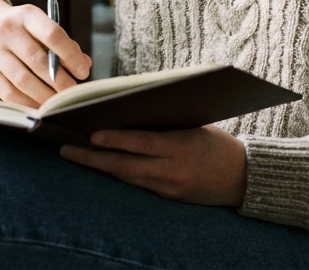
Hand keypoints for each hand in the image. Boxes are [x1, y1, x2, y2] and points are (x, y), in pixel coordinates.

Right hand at [0, 0, 90, 107]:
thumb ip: (61, 43)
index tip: (83, 71)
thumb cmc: (19, 27)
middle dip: (60, 81)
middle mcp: (6, 31)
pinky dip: (27, 102)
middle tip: (73, 92)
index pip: (52, 34)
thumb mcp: (38, 24)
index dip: (70, 55)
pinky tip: (39, 105)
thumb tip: (84, 64)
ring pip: (23, 80)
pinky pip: (7, 92)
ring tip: (58, 102)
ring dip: (45, 95)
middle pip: (38, 61)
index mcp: (26, 15)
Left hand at [59, 125, 246, 206]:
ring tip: (74, 155)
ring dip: (99, 166)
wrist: (242, 178)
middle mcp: (172, 171)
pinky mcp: (167, 196)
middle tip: (66, 150)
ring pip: (125, 176)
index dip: (116, 140)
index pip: (142, 143)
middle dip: (92, 158)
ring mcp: (168, 187)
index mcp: (181, 147)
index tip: (91, 135)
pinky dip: (117, 173)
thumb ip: (164, 123)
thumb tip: (127, 111)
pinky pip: (136, 183)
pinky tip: (100, 165)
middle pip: (124, 165)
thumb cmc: (217, 142)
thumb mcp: (194, 125)